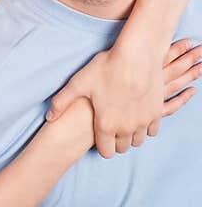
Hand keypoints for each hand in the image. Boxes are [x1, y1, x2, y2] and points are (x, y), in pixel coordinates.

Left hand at [47, 39, 200, 157]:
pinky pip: (152, 131)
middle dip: (115, 142)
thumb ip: (61, 102)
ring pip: (138, 141)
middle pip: (122, 148)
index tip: (98, 137)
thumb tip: (49, 117)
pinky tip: (137, 116)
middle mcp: (127, 128)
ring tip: (122, 123)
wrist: (137, 55)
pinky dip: (145, 127)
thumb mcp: (78, 84)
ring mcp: (144, 122)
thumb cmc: (106, 68)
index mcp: (106, 125)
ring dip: (130, 136)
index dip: (101, 146)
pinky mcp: (157, 113)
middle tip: (109, 129)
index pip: (106, 152)